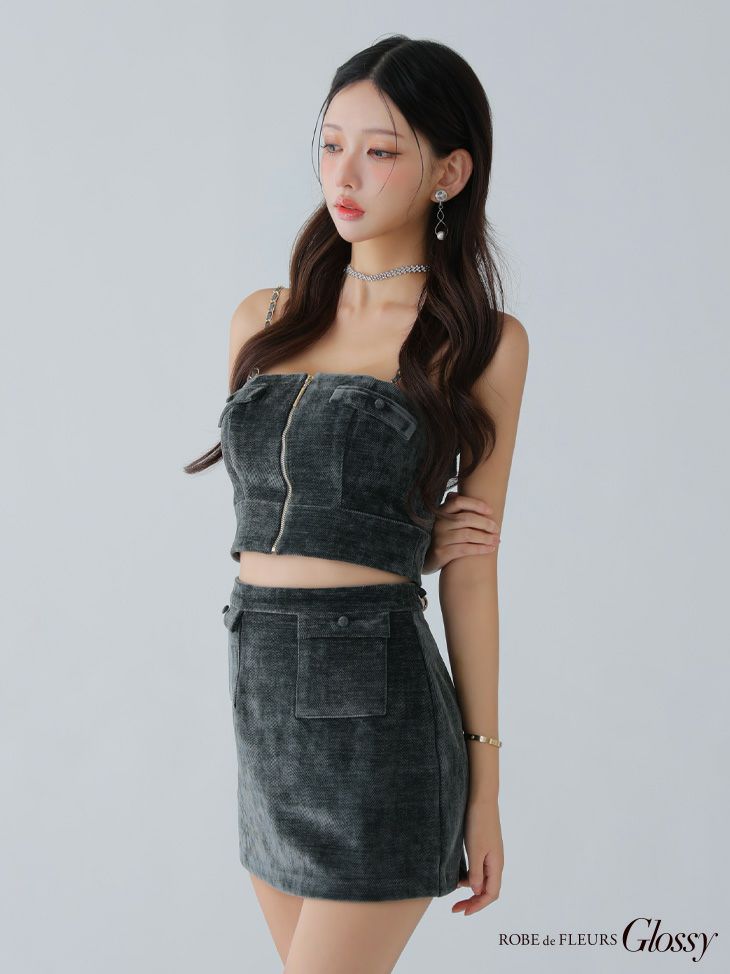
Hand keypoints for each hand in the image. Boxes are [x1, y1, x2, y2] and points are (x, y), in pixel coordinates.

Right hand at [422, 491, 500, 573]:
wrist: (426, 558)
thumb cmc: (442, 536)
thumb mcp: (445, 521)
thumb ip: (454, 508)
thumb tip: (465, 492)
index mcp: (441, 512)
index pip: (459, 501)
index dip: (476, 504)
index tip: (490, 510)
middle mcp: (439, 523)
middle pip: (466, 518)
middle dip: (485, 523)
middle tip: (497, 529)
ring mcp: (439, 538)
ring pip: (468, 534)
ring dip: (486, 537)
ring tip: (497, 540)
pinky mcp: (441, 552)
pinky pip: (465, 549)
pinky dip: (480, 548)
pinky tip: (490, 549)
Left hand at [452, 799, 503, 916]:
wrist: (481, 798)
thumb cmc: (478, 823)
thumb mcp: (476, 850)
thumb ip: (476, 872)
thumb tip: (475, 891)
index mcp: (496, 865)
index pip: (491, 895)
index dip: (477, 906)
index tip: (462, 911)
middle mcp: (496, 862)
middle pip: (487, 890)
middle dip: (472, 901)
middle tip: (454, 908)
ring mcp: (491, 854)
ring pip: (482, 880)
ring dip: (469, 889)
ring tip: (453, 891)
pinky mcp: (484, 847)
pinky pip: (479, 869)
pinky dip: (469, 877)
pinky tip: (458, 876)